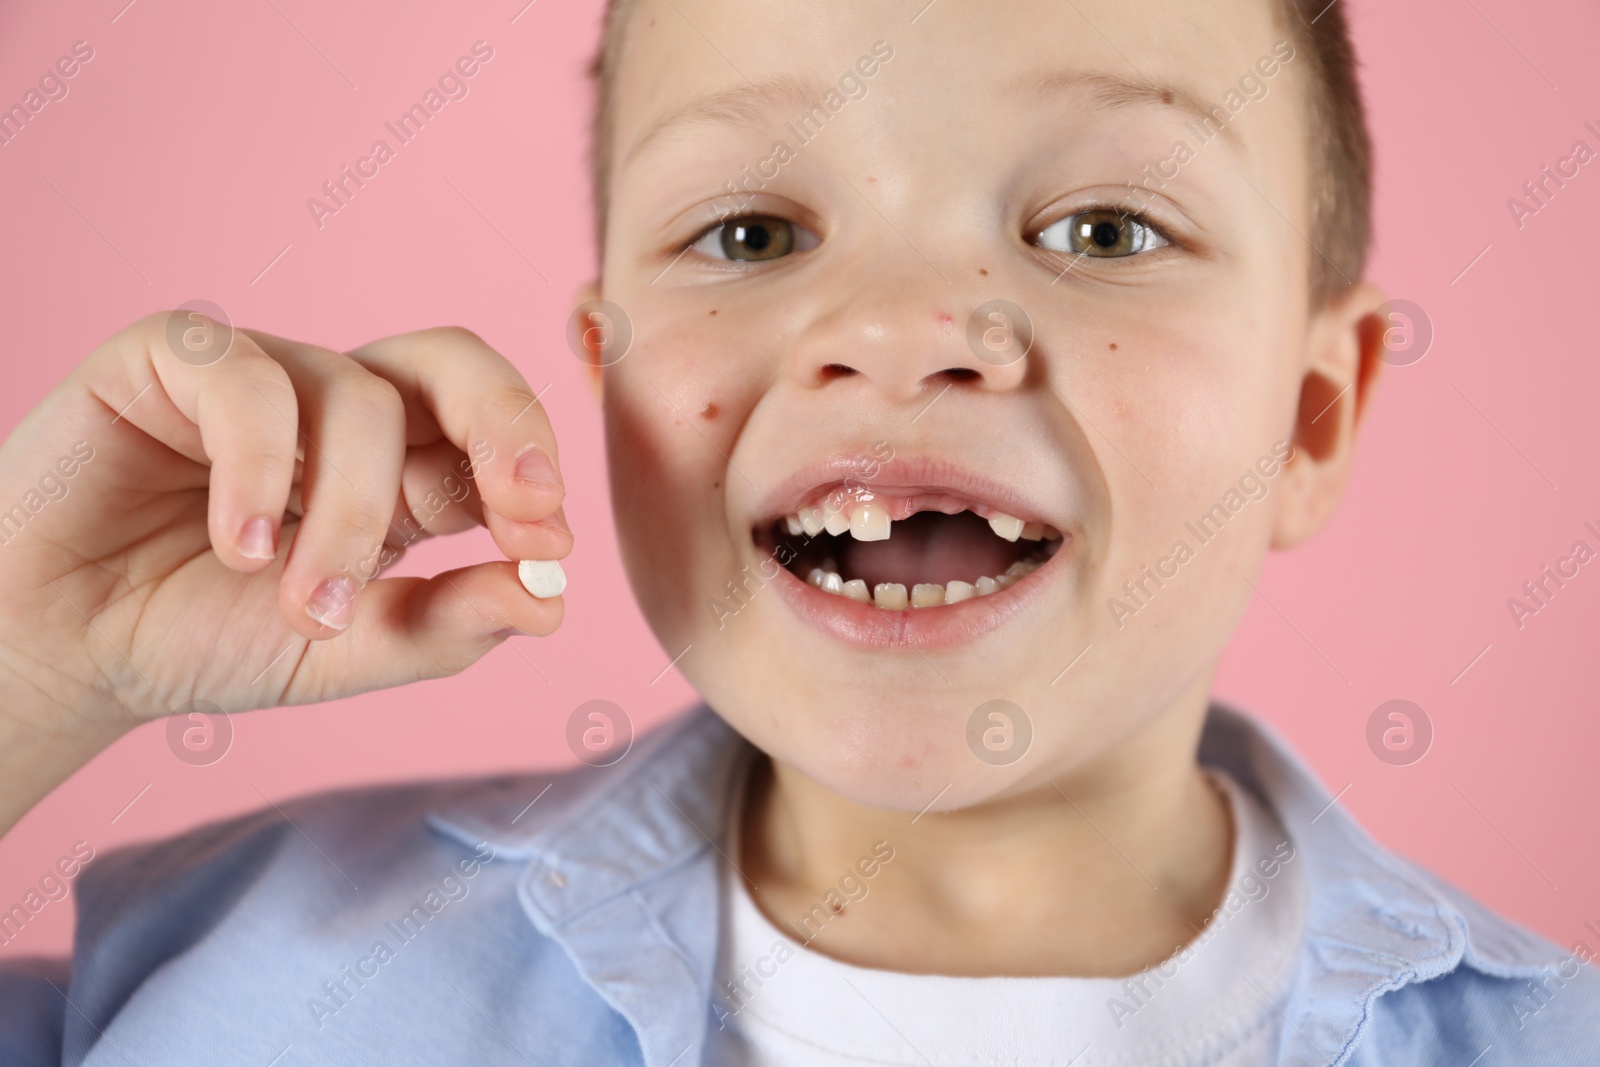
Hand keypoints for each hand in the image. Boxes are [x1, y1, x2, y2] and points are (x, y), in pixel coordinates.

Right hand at [0, 314, 570, 830]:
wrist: (57, 650)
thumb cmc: (197, 638)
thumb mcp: (340, 652)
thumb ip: (444, 625)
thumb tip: (554, 598)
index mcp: (399, 472)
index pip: (492, 439)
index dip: (533, 480)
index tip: (548, 551)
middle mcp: (341, 411)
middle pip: (455, 363)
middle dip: (508, 425)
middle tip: (525, 509)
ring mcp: (263, 376)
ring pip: (359, 398)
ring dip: (350, 516)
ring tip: (306, 605)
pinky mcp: (172, 357)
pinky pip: (248, 380)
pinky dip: (260, 469)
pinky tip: (238, 546)